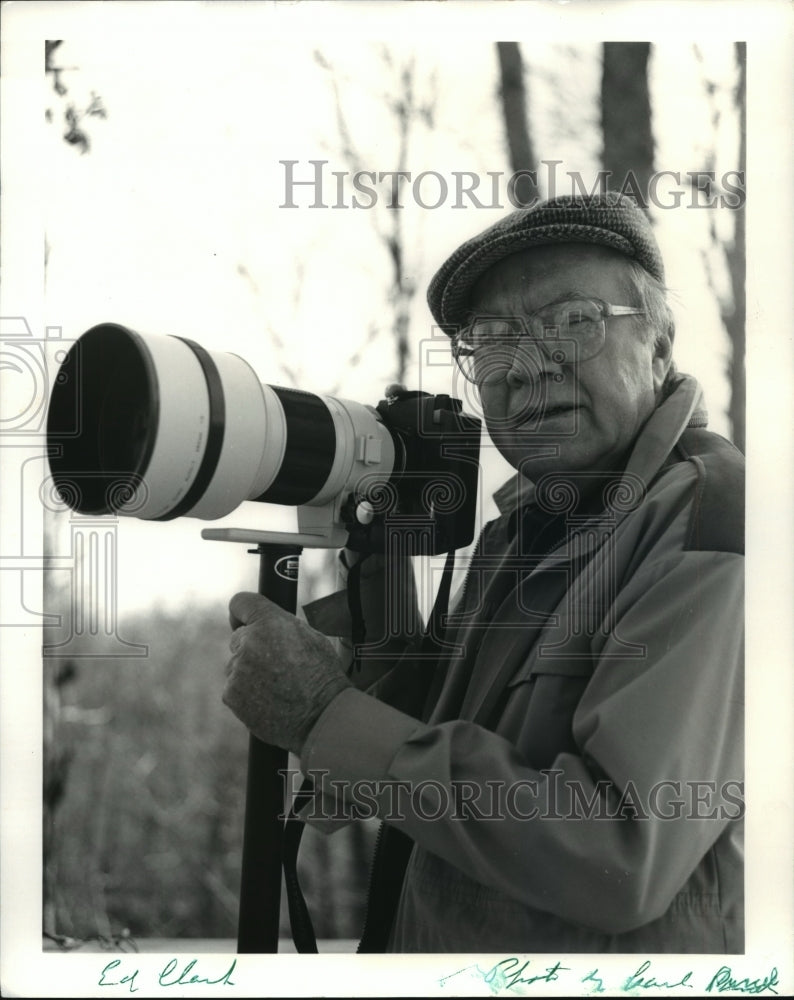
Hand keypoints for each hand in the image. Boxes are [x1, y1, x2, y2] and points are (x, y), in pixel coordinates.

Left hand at [223, 592, 351, 754]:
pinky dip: (247, 693)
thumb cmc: (323, 675)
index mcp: (270, 622)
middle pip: (239, 637)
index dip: (243, 612)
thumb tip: (266, 625)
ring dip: (250, 672)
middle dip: (252, 646)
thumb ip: (281, 626)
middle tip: (275, 663)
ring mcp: (237, 670)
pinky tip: (270, 700)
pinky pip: (235, 688)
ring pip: (237, 665)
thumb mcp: (310, 636)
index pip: (240, 603)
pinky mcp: (231, 694)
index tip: (244, 619)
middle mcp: (249, 642)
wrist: (322, 716)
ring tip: (278, 686)